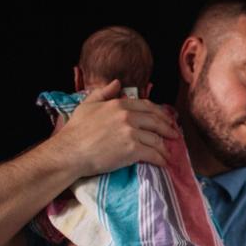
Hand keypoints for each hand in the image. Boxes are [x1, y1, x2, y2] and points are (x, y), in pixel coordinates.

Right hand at [50, 80, 179, 176]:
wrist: (70, 152)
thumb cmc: (76, 130)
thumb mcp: (87, 105)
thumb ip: (104, 92)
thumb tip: (117, 82)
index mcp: (119, 104)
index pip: (147, 106)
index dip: (161, 113)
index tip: (167, 120)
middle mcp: (127, 116)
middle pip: (156, 121)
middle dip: (168, 129)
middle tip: (175, 136)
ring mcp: (131, 133)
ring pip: (156, 139)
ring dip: (165, 147)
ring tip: (169, 153)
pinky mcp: (132, 150)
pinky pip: (153, 154)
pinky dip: (161, 159)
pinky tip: (163, 163)